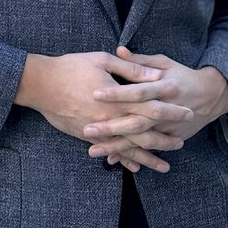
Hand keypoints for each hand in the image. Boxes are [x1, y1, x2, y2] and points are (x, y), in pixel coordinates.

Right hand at [14, 50, 172, 171]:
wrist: (40, 85)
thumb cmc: (71, 67)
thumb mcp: (102, 60)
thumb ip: (130, 69)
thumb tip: (154, 76)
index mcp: (117, 99)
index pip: (151, 107)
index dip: (170, 110)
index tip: (187, 111)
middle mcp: (110, 119)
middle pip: (144, 133)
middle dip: (165, 138)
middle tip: (182, 142)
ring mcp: (98, 130)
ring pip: (129, 148)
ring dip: (148, 156)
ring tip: (165, 165)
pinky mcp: (87, 136)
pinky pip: (110, 151)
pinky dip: (124, 159)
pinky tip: (135, 167)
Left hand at [82, 46, 227, 163]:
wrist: (210, 96)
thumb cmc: (182, 75)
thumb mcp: (163, 63)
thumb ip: (139, 61)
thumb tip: (118, 49)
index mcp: (163, 87)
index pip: (137, 91)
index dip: (117, 93)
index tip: (95, 94)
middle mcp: (166, 109)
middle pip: (137, 121)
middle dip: (112, 127)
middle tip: (87, 129)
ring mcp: (168, 127)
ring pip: (140, 140)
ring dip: (116, 146)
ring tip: (92, 150)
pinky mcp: (170, 138)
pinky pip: (147, 149)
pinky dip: (130, 156)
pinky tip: (111, 159)